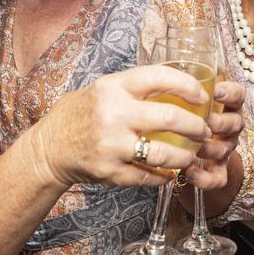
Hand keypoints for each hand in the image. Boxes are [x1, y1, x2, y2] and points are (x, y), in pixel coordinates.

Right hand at [30, 64, 211, 188]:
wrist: (50, 148)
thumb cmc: (80, 114)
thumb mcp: (103, 90)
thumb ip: (134, 88)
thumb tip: (177, 86)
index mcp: (113, 88)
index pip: (159, 77)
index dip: (188, 85)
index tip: (202, 96)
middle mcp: (112, 114)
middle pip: (169, 118)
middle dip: (195, 126)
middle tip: (204, 130)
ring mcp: (111, 146)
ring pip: (163, 154)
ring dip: (185, 156)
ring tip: (191, 155)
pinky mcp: (110, 172)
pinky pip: (148, 177)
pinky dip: (163, 177)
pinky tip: (169, 173)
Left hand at [187, 80, 244, 190]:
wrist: (180, 150)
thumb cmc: (178, 114)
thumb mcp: (180, 97)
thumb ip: (178, 84)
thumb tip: (159, 68)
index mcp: (224, 105)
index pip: (238, 95)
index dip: (231, 92)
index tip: (217, 91)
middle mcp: (228, 126)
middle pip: (235, 123)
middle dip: (221, 123)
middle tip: (206, 122)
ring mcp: (224, 149)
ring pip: (226, 149)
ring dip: (211, 148)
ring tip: (194, 148)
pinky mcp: (216, 171)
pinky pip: (218, 178)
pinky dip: (206, 178)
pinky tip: (190, 173)